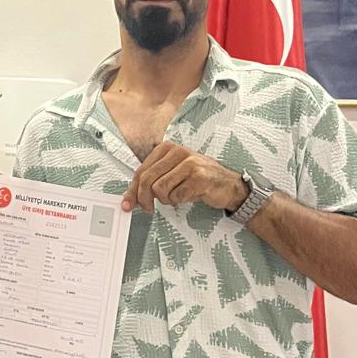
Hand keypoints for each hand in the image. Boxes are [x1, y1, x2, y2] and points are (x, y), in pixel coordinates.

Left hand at [123, 142, 247, 213]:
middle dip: (144, 199)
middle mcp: (177, 152)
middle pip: (147, 180)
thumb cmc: (198, 179)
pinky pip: (177, 196)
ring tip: (177, 196)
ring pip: (160, 189)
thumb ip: (151, 182)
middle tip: (148, 209)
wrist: (228, 185)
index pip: (141, 171)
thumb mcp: (172, 174)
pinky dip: (180, 201)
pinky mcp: (199, 177)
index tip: (128, 204)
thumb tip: (130, 198)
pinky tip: (189, 195)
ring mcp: (189, 163)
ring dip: (167, 199)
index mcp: (167, 148)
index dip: (132, 190)